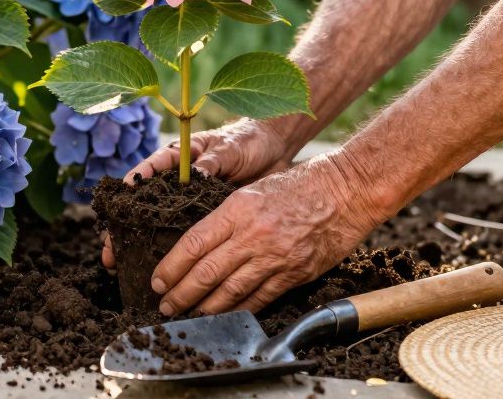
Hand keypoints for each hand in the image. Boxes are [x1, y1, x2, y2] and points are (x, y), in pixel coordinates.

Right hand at [101, 119, 293, 268]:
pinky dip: (174, 253)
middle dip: (124, 228)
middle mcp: (178, 181)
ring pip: (159, 224)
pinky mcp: (206, 217)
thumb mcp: (229, 148)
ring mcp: (190, 201)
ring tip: (121, 266)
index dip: (131, 186)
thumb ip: (212, 162)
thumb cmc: (247, 141)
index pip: (148, 170)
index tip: (118, 201)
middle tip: (109, 251)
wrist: (274, 151)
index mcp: (179, 158)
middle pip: (144, 204)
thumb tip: (198, 175)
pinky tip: (160, 269)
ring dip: (141, 244)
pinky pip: (186, 236)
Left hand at [150, 154, 386, 315]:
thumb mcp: (253, 190)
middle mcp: (252, 235)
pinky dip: (239, 311)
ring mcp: (274, 257)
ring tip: (189, 316)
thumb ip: (226, 218)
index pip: (193, 244)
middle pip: (206, 272)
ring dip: (205, 308)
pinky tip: (224, 317)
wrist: (344, 190)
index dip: (171, 267)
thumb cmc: (298, 186)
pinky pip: (259, 298)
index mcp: (237, 209)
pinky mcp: (294, 274)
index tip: (158, 281)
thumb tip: (197, 245)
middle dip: (181, 294)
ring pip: (230, 291)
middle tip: (165, 307)